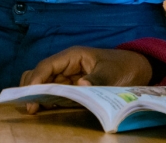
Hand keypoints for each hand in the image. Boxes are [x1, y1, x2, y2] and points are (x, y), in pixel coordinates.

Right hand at [18, 47, 152, 113]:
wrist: (136, 70)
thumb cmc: (122, 67)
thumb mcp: (111, 73)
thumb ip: (97, 79)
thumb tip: (80, 85)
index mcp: (73, 56)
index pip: (47, 66)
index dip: (36, 79)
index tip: (29, 95)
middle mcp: (66, 65)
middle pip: (40, 74)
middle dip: (31, 88)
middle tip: (29, 107)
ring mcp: (68, 77)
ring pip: (44, 84)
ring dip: (37, 94)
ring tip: (33, 110)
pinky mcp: (72, 88)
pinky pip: (54, 93)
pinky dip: (46, 100)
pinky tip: (43, 109)